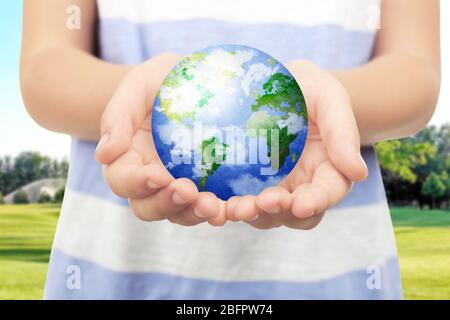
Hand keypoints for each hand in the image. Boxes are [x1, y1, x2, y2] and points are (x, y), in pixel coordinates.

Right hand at [95, 53, 226, 225]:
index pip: (122, 180)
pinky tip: (232, 208)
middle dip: (167, 203)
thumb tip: (104, 154)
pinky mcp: (205, 186)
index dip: (137, 183)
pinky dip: (219, 211)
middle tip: (188, 191)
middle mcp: (150, 178)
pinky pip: (208, 206)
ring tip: (214, 207)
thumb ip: (118, 116)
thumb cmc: (160, 81)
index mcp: (127, 157)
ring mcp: (177, 185)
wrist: (195, 81)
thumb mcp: (137, 86)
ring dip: (193, 213)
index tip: (158, 175)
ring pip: (178, 213)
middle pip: (148, 206)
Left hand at [226, 60, 367, 228]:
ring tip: (236, 208)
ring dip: (253, 214)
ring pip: (267, 214)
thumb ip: (343, 132)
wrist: (278, 84)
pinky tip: (216, 203)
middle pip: (296, 213)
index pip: (328, 191)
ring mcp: (275, 185)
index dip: (317, 201)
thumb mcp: (330, 98)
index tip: (303, 204)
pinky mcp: (249, 182)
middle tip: (262, 203)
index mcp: (329, 168)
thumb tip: (358, 172)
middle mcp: (303, 184)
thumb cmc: (310, 89)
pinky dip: (230, 207)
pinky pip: (242, 200)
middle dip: (280, 212)